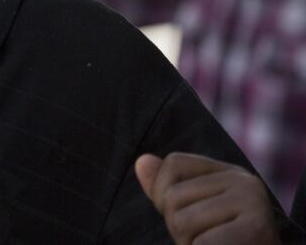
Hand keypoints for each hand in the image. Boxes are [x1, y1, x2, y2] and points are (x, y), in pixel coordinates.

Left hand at [136, 152, 279, 244]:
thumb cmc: (227, 244)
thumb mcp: (197, 214)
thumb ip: (169, 189)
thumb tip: (141, 161)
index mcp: (229, 173)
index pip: (174, 164)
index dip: (163, 193)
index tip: (187, 219)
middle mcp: (244, 181)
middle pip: (174, 197)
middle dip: (179, 229)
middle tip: (207, 241)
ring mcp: (252, 202)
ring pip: (183, 221)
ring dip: (190, 244)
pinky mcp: (257, 228)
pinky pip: (204, 242)